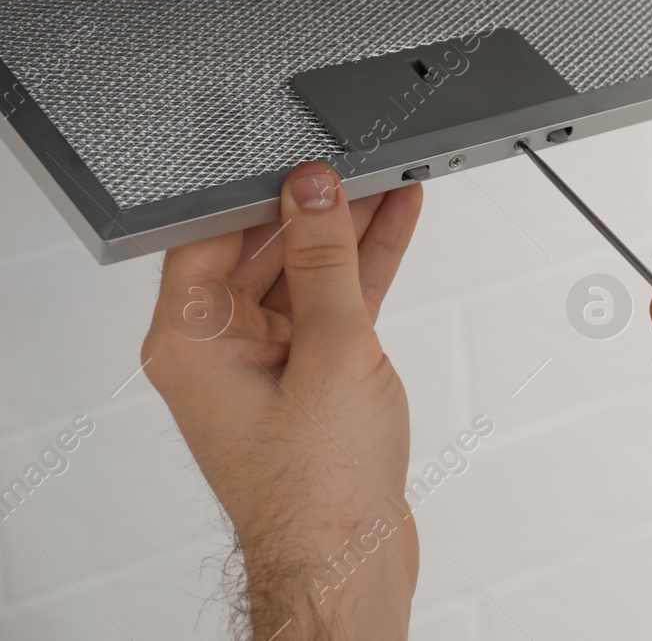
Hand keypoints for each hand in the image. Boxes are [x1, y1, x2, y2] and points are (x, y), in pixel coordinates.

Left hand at [143, 163, 423, 639]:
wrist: (350, 557)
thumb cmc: (318, 485)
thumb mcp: (330, 349)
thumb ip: (324, 260)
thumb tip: (313, 189)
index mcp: (191, 341)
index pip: (208, 238)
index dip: (253, 192)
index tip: (301, 157)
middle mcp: (219, 349)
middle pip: (263, 249)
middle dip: (314, 205)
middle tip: (358, 162)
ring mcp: (266, 362)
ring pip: (307, 273)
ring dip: (349, 231)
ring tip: (390, 178)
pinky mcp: (310, 375)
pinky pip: (335, 303)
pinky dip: (366, 267)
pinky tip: (397, 222)